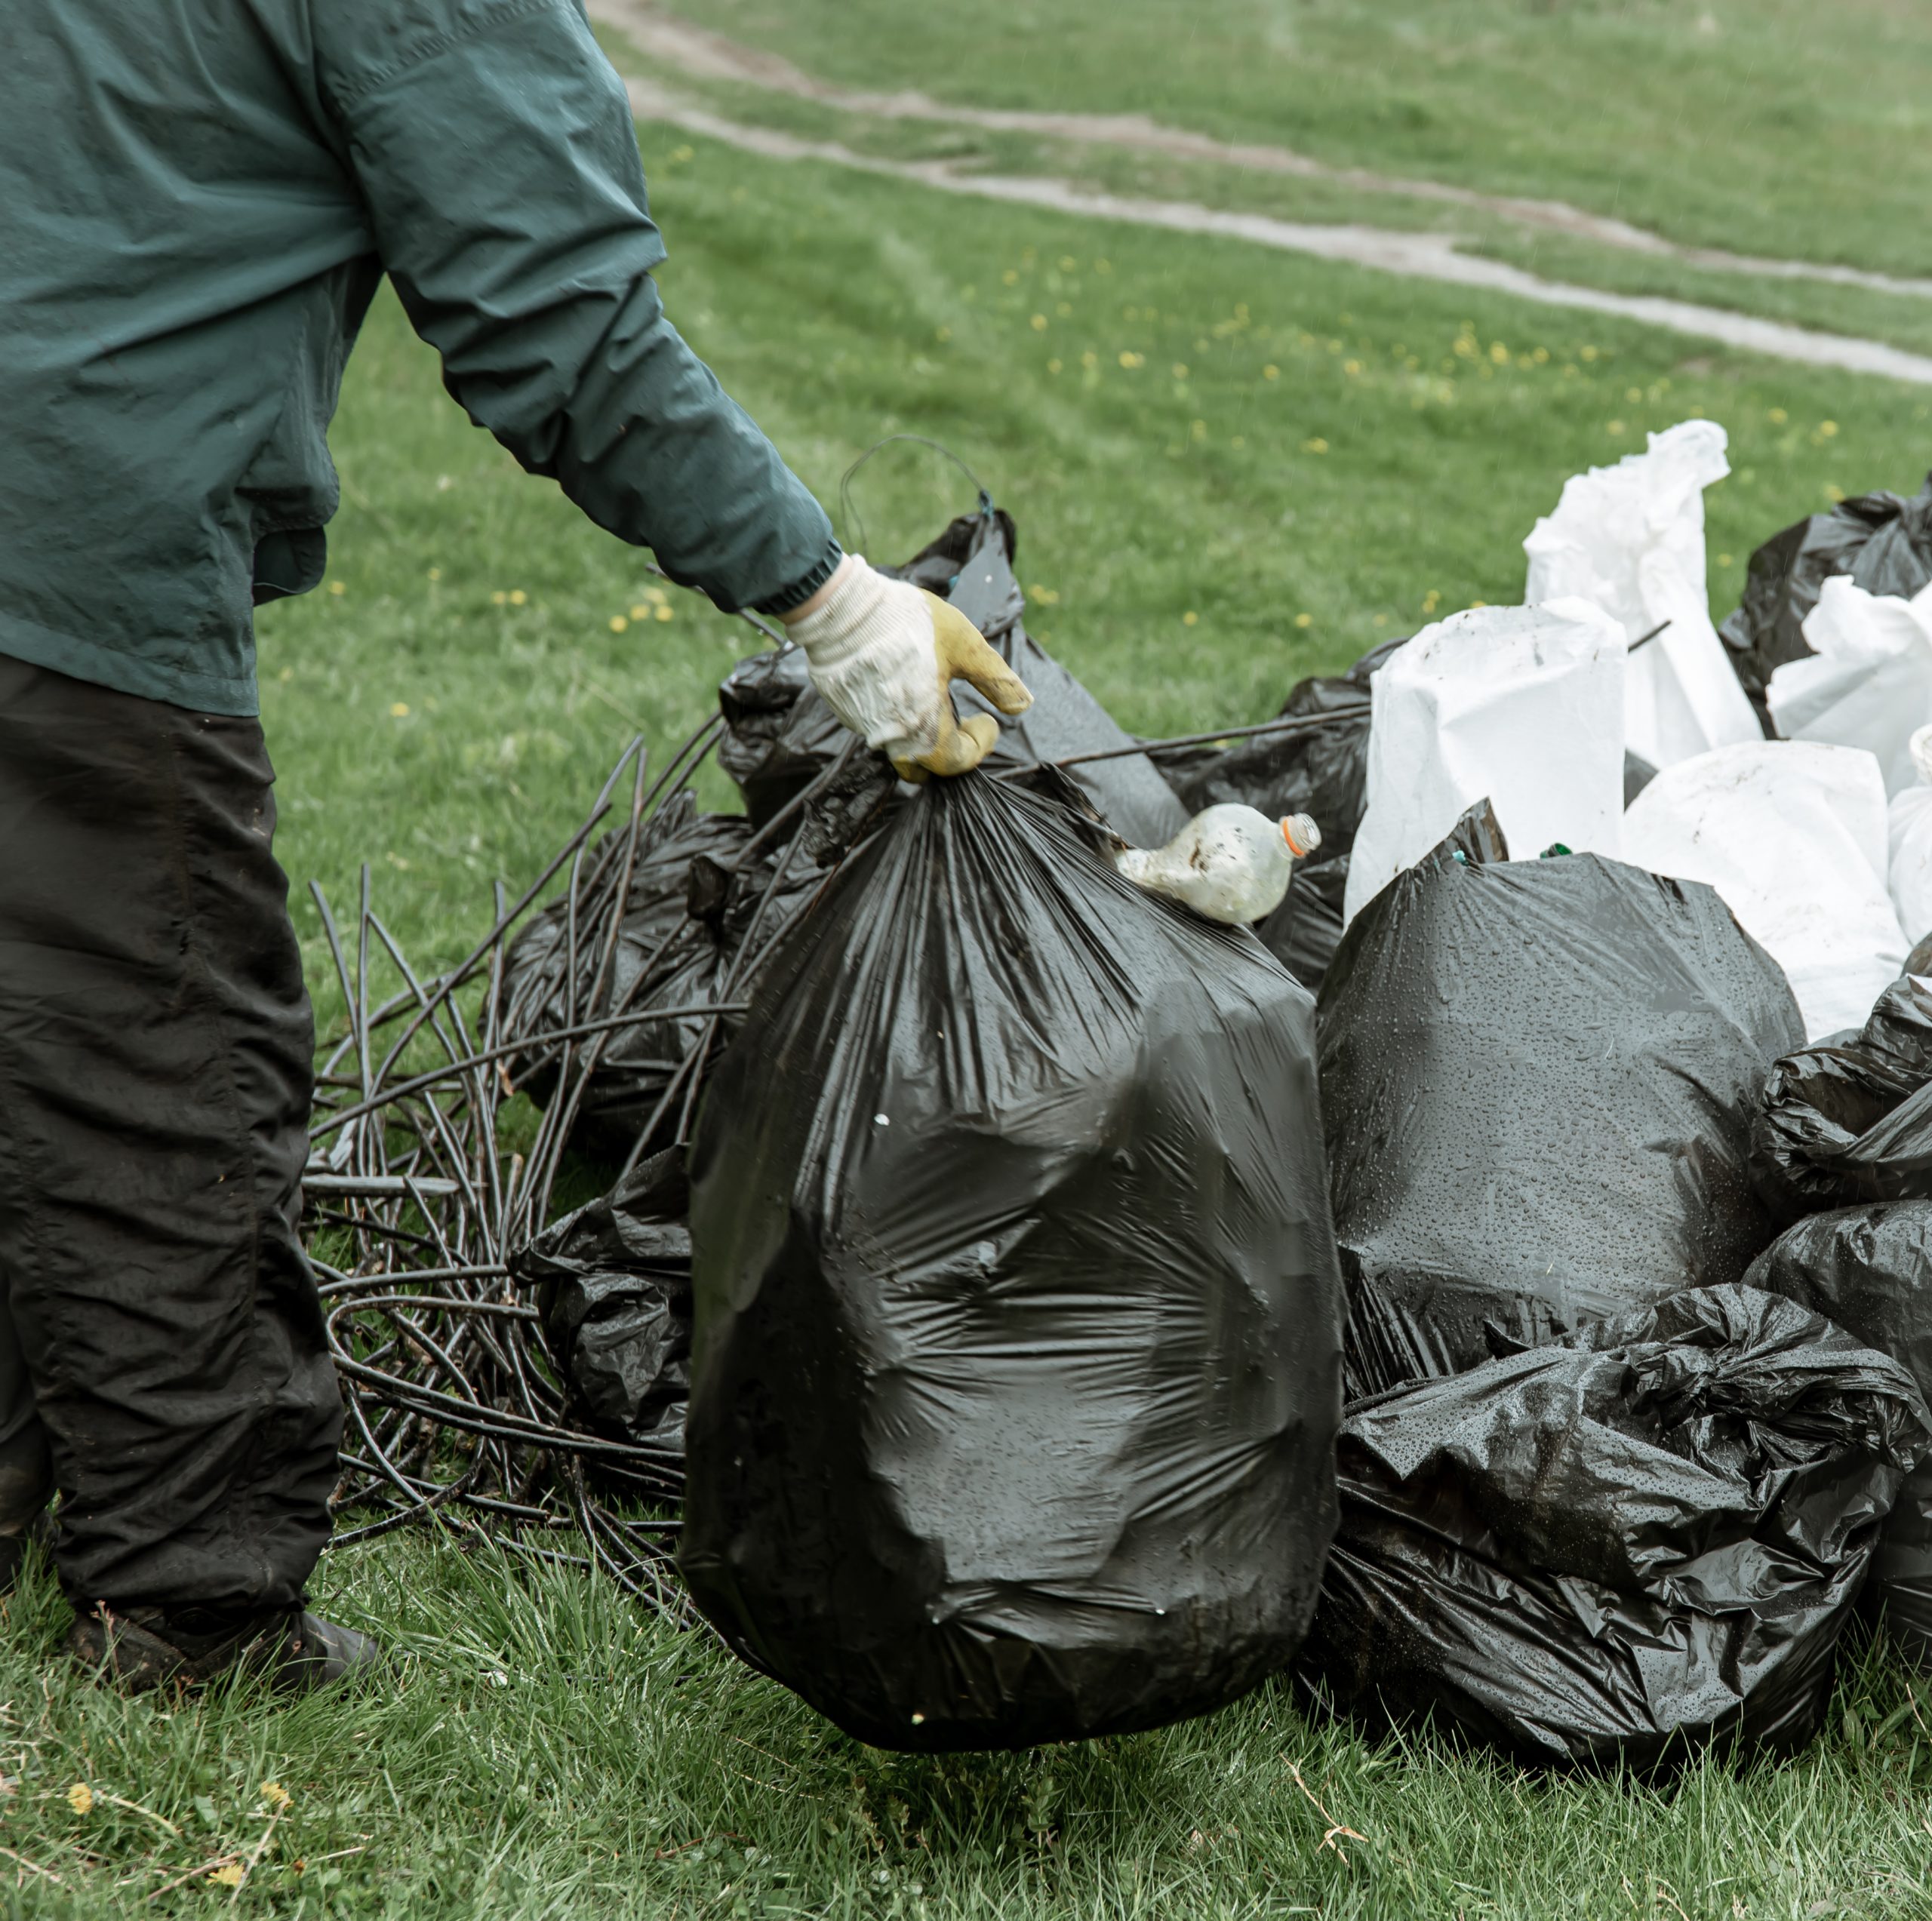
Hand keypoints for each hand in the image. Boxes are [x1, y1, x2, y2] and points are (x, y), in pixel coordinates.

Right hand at [781, 556, 1031, 779]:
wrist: (842, 607)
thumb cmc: (908, 624)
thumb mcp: (966, 646)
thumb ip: (997, 680)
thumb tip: (1024, 706)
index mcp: (924, 729)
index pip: (956, 763)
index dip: (980, 745)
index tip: (988, 718)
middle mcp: (892, 738)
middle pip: (925, 765)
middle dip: (949, 748)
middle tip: (961, 715)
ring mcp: (864, 726)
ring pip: (899, 746)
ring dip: (922, 730)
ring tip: (933, 691)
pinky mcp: (845, 709)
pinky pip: (877, 726)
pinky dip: (896, 714)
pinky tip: (903, 680)